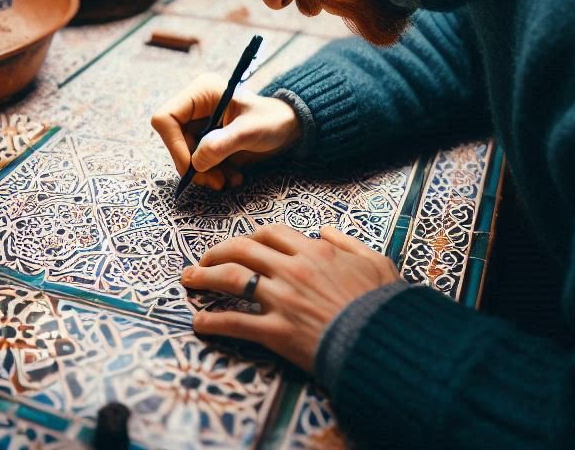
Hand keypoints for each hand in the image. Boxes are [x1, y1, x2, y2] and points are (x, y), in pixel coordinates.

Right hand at [151, 76, 302, 190]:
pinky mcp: (207, 139)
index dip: (173, 145)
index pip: (166, 118)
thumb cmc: (273, 120)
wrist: (291, 128)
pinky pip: (198, 160)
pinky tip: (232, 177)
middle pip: (174, 140)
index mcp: (201, 93)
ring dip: (204, 173)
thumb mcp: (250, 131)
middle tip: (215, 182)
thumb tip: (196, 162)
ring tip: (227, 181)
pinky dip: (212, 173)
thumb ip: (222, 144)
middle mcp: (195, 107)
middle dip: (193, 165)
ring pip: (185, 154)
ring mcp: (200, 123)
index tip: (193, 167)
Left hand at [181, 224, 401, 372]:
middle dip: (216, 253)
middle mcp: (293, 270)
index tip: (241, 246)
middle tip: (202, 261)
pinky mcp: (276, 332)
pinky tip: (198, 325)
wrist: (385, 343)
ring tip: (188, 281)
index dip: (250, 238)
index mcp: (315, 252)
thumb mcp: (376, 262)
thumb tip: (324, 231)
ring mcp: (282, 300)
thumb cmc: (384, 305)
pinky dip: (212, 323)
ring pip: (231, 279)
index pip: (271, 234)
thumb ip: (347, 242)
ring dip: (204, 278)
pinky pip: (235, 323)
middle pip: (242, 250)